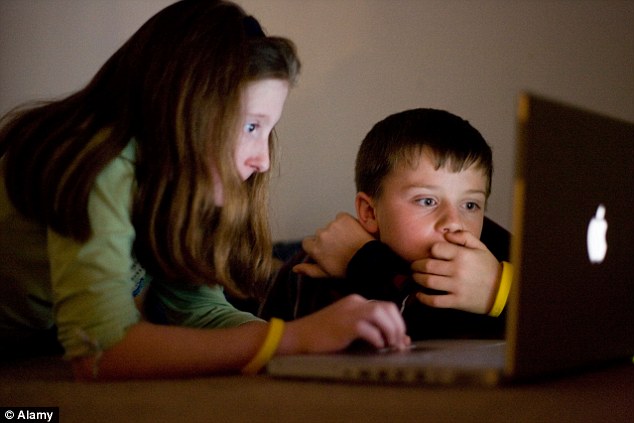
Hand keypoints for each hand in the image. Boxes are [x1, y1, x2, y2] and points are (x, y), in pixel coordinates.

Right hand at [283, 294, 409, 352]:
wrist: (298, 337)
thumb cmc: (322, 337)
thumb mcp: (349, 330)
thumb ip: (371, 331)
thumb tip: (400, 340)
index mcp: (356, 302)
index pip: (386, 306)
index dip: (397, 322)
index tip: (401, 338)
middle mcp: (354, 302)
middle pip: (387, 307)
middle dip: (398, 326)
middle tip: (398, 343)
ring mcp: (348, 312)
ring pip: (380, 313)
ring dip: (390, 330)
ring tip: (390, 345)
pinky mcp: (344, 324)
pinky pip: (367, 328)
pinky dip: (376, 338)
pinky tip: (376, 346)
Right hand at [293, 212, 373, 277]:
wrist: (368, 260)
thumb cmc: (347, 269)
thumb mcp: (326, 273)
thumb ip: (309, 270)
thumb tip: (294, 268)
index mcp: (314, 248)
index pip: (307, 242)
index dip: (317, 246)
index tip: (327, 251)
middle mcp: (320, 235)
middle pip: (320, 234)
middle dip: (327, 239)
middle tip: (341, 247)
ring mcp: (332, 225)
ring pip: (331, 226)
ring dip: (337, 230)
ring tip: (349, 241)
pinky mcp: (343, 217)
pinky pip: (341, 217)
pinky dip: (345, 222)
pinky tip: (353, 232)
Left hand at [410, 231, 500, 313]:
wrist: (502, 291)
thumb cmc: (488, 267)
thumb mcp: (480, 247)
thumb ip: (464, 236)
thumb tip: (447, 234)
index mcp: (462, 255)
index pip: (436, 248)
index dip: (430, 251)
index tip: (429, 254)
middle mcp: (457, 270)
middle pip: (427, 265)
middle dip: (416, 265)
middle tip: (414, 266)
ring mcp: (456, 287)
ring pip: (428, 281)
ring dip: (417, 279)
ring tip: (415, 277)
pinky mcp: (456, 301)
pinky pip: (434, 300)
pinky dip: (423, 298)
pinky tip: (419, 294)